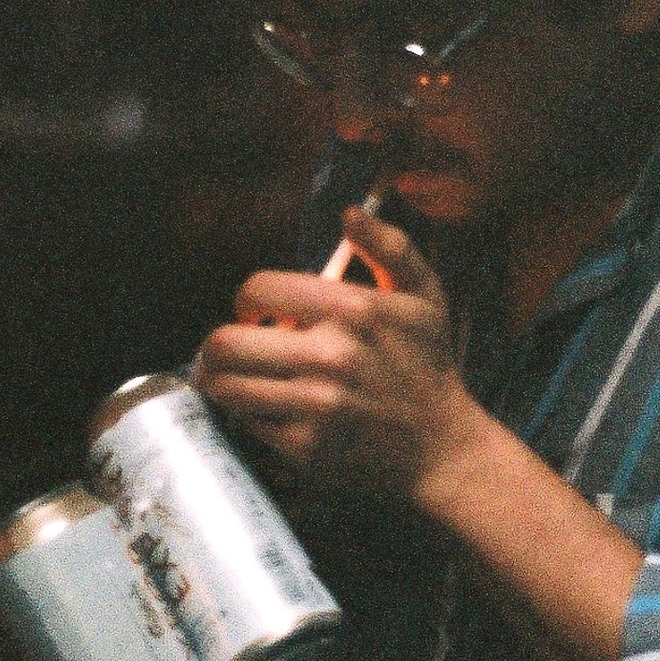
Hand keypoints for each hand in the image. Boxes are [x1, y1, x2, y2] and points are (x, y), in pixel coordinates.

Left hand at [195, 206, 488, 495]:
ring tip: (233, 378)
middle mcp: (330, 356)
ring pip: (225, 385)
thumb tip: (348, 213)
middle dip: (217, 344)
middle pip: (223, 342)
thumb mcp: (424, 295)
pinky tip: (269, 409)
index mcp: (351, 309)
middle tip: (229, 349)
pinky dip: (249, 414)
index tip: (256, 313)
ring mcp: (315, 405)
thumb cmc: (428, 365)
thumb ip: (389, 247)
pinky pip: (247, 422)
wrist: (442, 447)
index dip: (248, 300)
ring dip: (221, 380)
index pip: (256, 289)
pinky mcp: (305, 447)